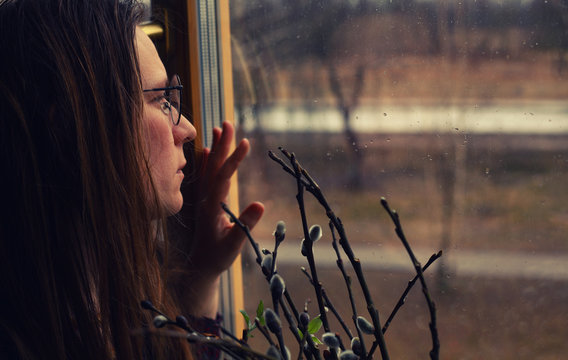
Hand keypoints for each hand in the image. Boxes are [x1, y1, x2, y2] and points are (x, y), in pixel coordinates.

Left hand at [185, 121, 263, 315]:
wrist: (199, 267)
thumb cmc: (218, 258)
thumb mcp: (234, 244)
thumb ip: (245, 225)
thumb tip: (260, 204)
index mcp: (212, 206)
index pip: (223, 177)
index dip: (233, 159)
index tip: (244, 142)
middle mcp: (206, 199)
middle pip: (214, 166)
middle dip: (222, 144)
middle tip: (227, 122)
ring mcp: (204, 199)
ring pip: (209, 168)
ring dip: (215, 148)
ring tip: (219, 129)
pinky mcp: (205, 201)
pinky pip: (205, 177)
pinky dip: (207, 162)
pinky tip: (208, 151)